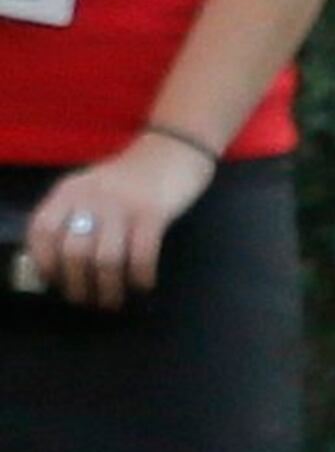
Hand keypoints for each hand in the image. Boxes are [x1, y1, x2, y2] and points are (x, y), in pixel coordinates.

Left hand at [23, 130, 216, 307]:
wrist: (174, 149)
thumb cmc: (132, 176)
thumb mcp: (92, 187)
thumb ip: (75, 214)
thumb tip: (65, 262)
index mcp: (70, 191)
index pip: (43, 231)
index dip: (45, 261)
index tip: (55, 281)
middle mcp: (91, 197)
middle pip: (74, 252)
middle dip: (79, 285)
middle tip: (88, 301)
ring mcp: (123, 205)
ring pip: (106, 260)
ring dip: (109, 288)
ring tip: (113, 302)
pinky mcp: (154, 213)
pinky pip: (142, 256)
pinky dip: (140, 277)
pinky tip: (143, 285)